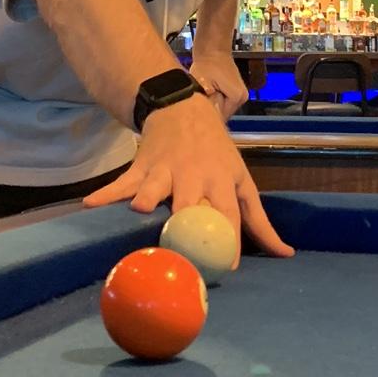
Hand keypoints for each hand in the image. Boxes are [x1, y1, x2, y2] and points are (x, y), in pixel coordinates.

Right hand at [83, 95, 293, 263]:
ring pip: (155, 185)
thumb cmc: (216, 153)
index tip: (227, 268)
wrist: (182, 108)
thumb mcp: (241, 180)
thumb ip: (259, 221)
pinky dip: (107, 193)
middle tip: (179, 253)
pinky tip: (91, 205)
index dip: (228, 240)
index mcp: (222, 181)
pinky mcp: (142, 166)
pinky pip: (123, 181)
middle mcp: (194, 176)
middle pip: (190, 202)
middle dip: (185, 222)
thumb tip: (286, 255)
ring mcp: (165, 169)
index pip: (228, 214)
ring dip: (147, 196)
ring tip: (141, 209)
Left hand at [189, 52, 247, 120]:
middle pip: (223, 113)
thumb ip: (206, 102)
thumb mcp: (202, 84)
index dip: (208, 114)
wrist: (212, 49)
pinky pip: (224, 102)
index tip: (199, 107)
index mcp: (237, 97)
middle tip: (200, 99)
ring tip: (204, 93)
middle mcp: (242, 97)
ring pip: (223, 108)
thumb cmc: (206, 64)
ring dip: (213, 104)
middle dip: (211, 110)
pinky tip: (208, 92)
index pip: (221, 117)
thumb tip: (207, 116)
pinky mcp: (235, 91)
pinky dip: (215, 100)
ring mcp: (240, 94)